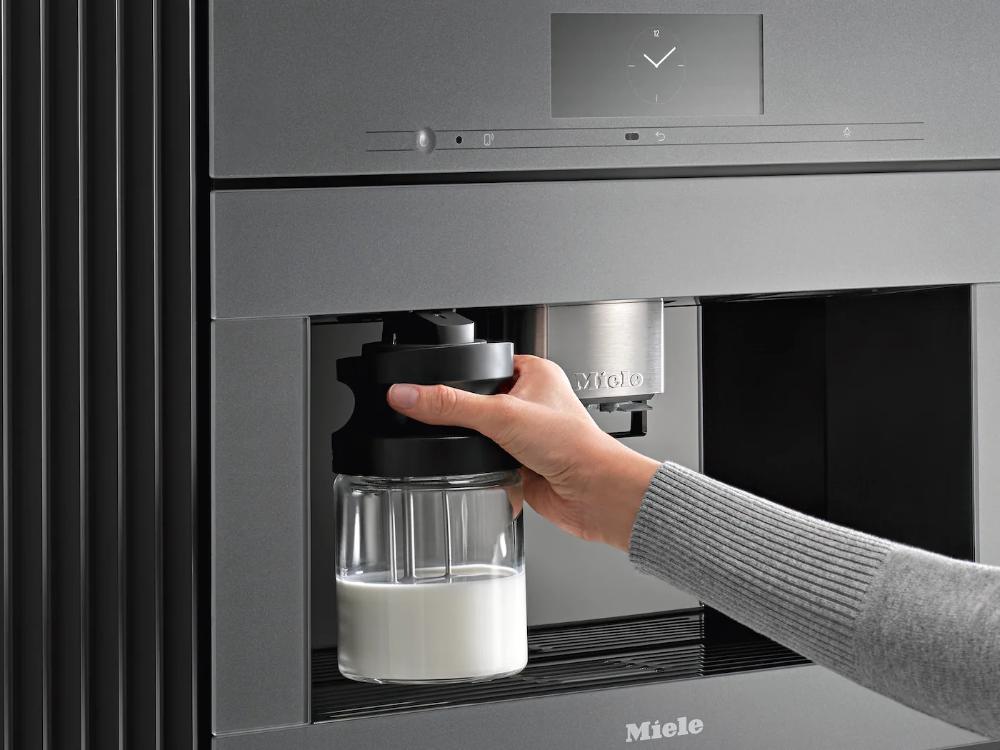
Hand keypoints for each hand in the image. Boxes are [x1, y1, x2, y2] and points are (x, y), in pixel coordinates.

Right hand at [386, 355, 659, 550]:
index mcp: (535, 373)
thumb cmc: (573, 445)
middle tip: (451, 418)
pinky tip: (483, 469)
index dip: (461, 371)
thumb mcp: (501, 414)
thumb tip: (407, 394)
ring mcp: (527, 435)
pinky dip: (482, 469)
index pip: (485, 363)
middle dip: (466, 415)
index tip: (430, 378)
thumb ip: (450, 405)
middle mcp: (533, 402)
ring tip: (475, 446)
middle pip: (480, 401)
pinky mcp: (521, 465)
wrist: (594, 493)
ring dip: (476, 445)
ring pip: (483, 435)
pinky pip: (488, 463)